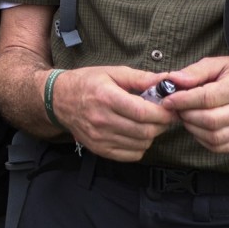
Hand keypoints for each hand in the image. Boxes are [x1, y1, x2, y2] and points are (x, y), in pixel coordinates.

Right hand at [53, 65, 176, 162]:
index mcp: (106, 97)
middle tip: (162, 116)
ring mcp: (100, 137)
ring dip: (151, 135)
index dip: (163, 113)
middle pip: (145, 131)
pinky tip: (136, 134)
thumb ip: (141, 78)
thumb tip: (167, 80)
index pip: (143, 112)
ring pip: (141, 144)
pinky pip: (132, 155)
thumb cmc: (87, 83)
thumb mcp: (112, 72)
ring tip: (148, 123)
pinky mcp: (100, 149)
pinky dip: (140, 146)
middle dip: (161, 124)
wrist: (58, 100)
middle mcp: (102, 120)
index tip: (170, 108)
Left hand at [161, 56, 228, 152]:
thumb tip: (173, 80)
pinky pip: (220, 147)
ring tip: (186, 116)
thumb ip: (195, 71)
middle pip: (209, 120)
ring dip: (192, 128)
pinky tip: (198, 127)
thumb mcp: (219, 63)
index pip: (207, 98)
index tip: (167, 100)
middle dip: (186, 115)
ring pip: (214, 137)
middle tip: (176, 108)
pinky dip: (202, 139)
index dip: (183, 100)